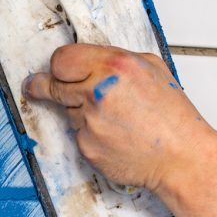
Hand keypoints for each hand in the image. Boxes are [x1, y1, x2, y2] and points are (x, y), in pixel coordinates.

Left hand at [22, 44, 216, 191]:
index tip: (55, 70)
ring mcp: (89, 121)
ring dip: (80, 111)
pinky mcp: (86, 146)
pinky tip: (114, 135)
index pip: (62, 58)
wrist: (181, 157)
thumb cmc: (172, 116)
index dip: (58, 65)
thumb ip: (115, 60)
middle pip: (50, 84)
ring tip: (112, 117)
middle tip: (36, 87)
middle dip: (43, 86)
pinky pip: (77, 134)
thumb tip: (87, 59)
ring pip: (66, 110)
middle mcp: (98, 91)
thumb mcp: (151, 68)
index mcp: (115, 65)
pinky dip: (90, 134)